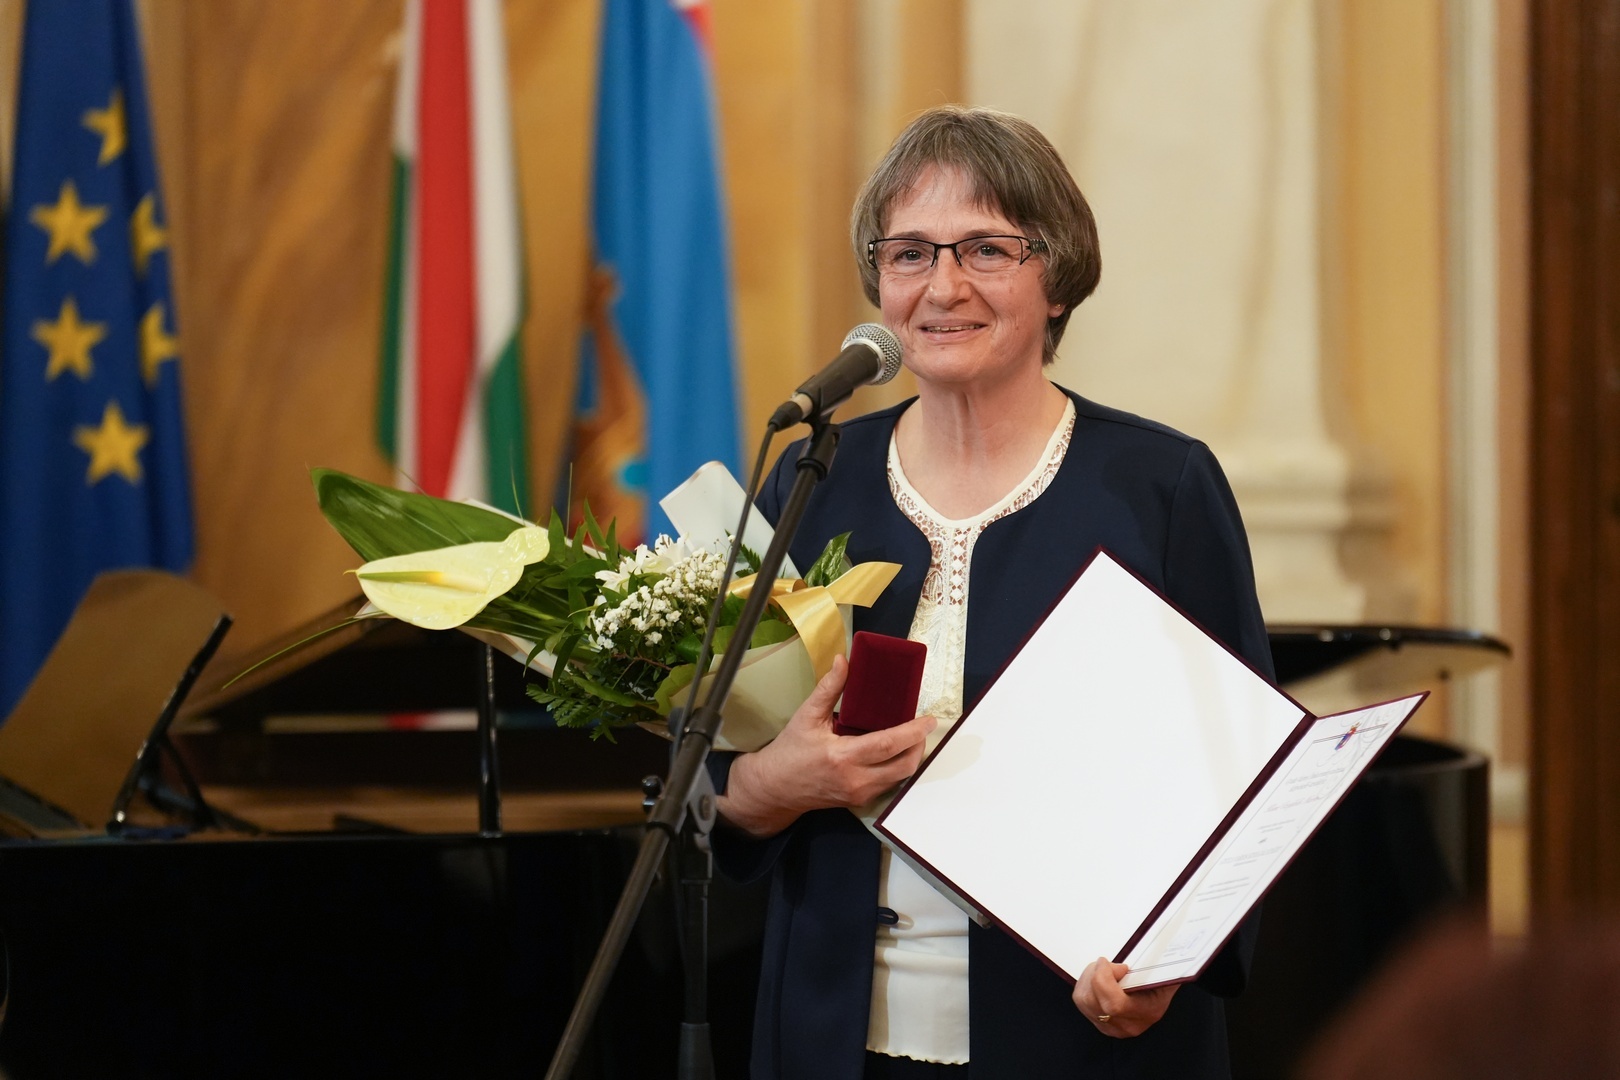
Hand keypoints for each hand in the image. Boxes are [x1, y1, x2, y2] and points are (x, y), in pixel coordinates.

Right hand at [716, 653, 936, 837]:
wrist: (774, 788)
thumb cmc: (790, 751)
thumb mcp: (806, 715)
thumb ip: (829, 688)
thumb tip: (844, 660)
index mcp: (841, 757)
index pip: (888, 744)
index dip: (912, 731)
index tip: (928, 719)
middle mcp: (855, 779)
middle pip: (903, 765)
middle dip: (919, 745)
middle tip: (922, 726)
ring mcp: (859, 794)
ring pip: (900, 777)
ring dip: (910, 756)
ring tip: (910, 735)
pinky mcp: (859, 801)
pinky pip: (888, 783)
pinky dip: (896, 766)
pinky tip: (893, 750)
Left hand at [1072, 957, 1178, 1037]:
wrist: (1158, 998)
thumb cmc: (1162, 982)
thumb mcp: (1166, 973)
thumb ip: (1158, 964)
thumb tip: (1153, 949)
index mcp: (1147, 1012)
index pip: (1114, 1005)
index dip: (1103, 979)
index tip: (1106, 962)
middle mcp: (1128, 1025)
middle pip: (1093, 1001)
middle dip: (1094, 975)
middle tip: (1107, 964)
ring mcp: (1111, 1028)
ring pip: (1083, 1000)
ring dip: (1088, 978)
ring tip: (1102, 970)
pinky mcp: (1099, 1024)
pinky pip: (1081, 1002)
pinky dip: (1085, 985)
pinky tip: (1097, 979)